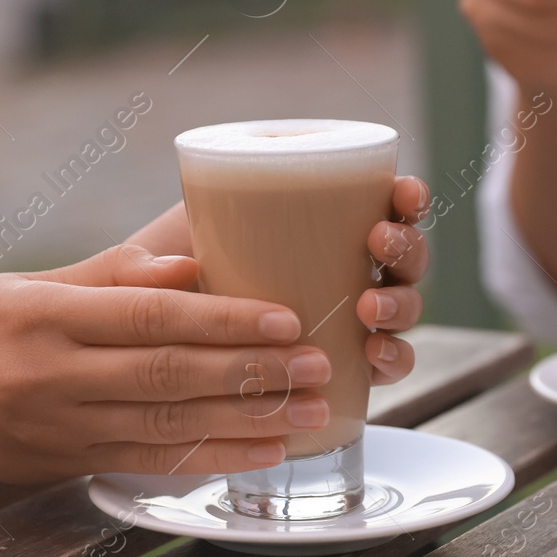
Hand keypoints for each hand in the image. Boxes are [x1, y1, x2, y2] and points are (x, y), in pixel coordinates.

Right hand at [0, 244, 328, 479]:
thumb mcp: (29, 284)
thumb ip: (110, 274)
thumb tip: (193, 263)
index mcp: (42, 317)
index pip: (146, 317)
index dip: (220, 319)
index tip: (284, 316)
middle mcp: (49, 377)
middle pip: (166, 375)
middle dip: (251, 372)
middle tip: (316, 362)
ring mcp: (60, 429)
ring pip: (167, 426)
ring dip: (247, 421)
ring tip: (309, 411)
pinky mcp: (70, 466)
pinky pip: (152, 464)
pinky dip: (213, 459)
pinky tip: (265, 450)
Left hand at [126, 176, 431, 384]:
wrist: (160, 349)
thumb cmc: (171, 280)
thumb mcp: (158, 257)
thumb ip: (150, 263)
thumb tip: (179, 270)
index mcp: (323, 222)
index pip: (381, 200)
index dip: (406, 196)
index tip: (400, 193)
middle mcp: (348, 265)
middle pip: (403, 254)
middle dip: (405, 246)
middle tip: (376, 244)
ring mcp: (353, 316)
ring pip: (404, 305)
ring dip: (400, 304)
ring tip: (369, 309)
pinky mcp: (348, 361)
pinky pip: (390, 363)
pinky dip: (394, 359)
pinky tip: (374, 358)